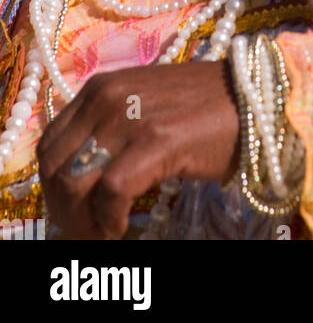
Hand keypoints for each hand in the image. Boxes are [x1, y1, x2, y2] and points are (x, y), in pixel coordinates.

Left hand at [37, 60, 239, 239]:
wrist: (253, 96)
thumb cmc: (203, 107)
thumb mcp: (141, 107)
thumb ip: (108, 130)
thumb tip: (80, 177)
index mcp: (99, 88)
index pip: (49, 145)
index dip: (53, 187)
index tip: (72, 212)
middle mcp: (106, 97)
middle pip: (55, 168)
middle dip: (63, 211)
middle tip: (85, 232)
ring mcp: (129, 116)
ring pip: (75, 183)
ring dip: (82, 222)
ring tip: (102, 235)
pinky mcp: (155, 140)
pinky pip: (111, 192)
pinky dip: (110, 219)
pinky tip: (121, 228)